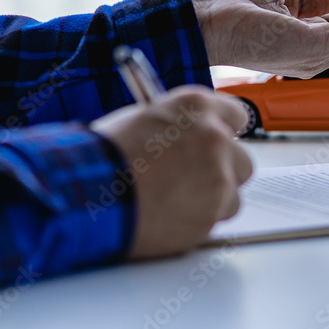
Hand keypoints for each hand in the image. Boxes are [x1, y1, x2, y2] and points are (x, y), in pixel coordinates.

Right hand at [90, 85, 253, 258]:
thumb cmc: (104, 157)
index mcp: (196, 107)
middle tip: (194, 180)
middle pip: (242, 159)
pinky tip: (168, 217)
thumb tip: (192, 137)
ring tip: (173, 202)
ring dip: (211, 200)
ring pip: (231, 194)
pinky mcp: (212, 214)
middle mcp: (215, 138)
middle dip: (223, 171)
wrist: (87, 194)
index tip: (218, 144)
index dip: (225, 132)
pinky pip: (215, 219)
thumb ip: (179, 127)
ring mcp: (218, 178)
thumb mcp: (143, 119)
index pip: (236, 115)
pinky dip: (197, 221)